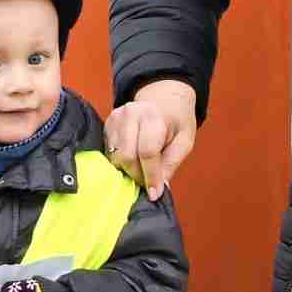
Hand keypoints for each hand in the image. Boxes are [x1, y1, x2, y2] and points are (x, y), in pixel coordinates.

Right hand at [105, 79, 198, 199]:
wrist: (164, 98)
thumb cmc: (177, 121)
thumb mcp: (185, 141)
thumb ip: (171, 163)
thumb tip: (159, 187)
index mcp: (154, 117)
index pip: (147, 152)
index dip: (150, 176)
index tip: (154, 194)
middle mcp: (131, 114)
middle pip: (126, 156)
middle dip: (137, 175)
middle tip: (148, 181)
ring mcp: (116, 117)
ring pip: (114, 156)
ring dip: (128, 169)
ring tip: (141, 168)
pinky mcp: (107, 123)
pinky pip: (108, 152)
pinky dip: (120, 161)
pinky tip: (132, 158)